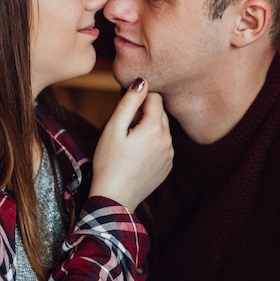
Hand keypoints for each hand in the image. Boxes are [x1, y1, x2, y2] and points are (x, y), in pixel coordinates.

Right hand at [89, 78, 172, 211]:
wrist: (114, 198)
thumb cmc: (109, 162)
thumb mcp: (113, 128)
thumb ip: (129, 102)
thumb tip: (142, 82)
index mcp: (155, 128)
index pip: (155, 97)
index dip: (138, 101)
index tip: (125, 114)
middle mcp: (168, 140)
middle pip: (160, 113)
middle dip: (144, 115)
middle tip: (124, 130)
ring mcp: (170, 155)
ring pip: (162, 129)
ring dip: (148, 129)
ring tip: (129, 145)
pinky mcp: (168, 166)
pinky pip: (163, 145)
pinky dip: (152, 144)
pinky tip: (136, 156)